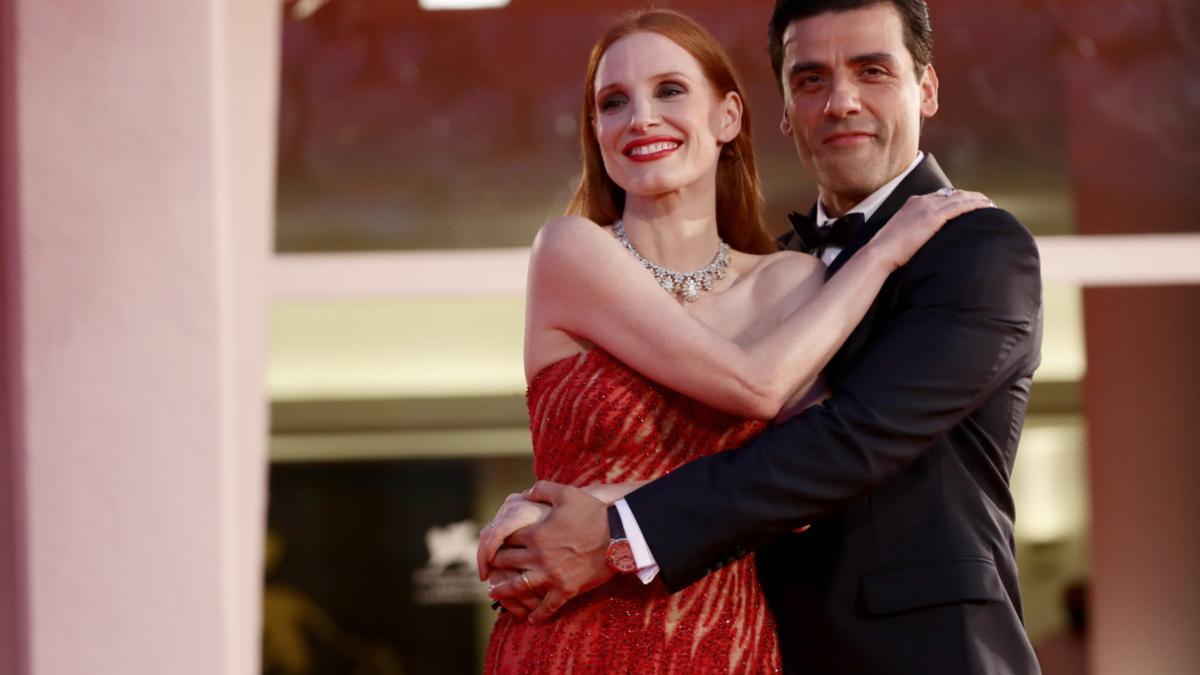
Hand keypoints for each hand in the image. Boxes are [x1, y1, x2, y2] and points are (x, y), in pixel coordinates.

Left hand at [487, 480, 612, 622]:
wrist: (619, 534)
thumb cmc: (593, 512)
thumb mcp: (566, 493)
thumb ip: (542, 489)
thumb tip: (526, 493)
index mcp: (535, 534)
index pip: (506, 539)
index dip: (497, 540)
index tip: (493, 543)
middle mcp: (538, 556)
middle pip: (507, 563)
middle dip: (496, 564)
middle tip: (489, 567)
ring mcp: (551, 575)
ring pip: (519, 587)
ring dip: (503, 591)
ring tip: (494, 594)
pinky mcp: (566, 589)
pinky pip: (548, 606)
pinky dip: (538, 614)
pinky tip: (531, 619)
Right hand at [870, 188, 992, 268]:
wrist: (880, 252)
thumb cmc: (887, 250)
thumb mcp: (901, 234)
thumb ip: (913, 229)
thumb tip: (920, 238)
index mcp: (912, 203)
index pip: (940, 195)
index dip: (956, 197)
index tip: (967, 202)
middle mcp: (921, 200)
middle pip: (952, 193)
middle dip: (969, 196)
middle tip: (983, 202)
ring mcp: (928, 207)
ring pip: (960, 197)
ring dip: (977, 199)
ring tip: (989, 204)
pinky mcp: (934, 217)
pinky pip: (961, 206)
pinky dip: (976, 205)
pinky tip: (986, 207)